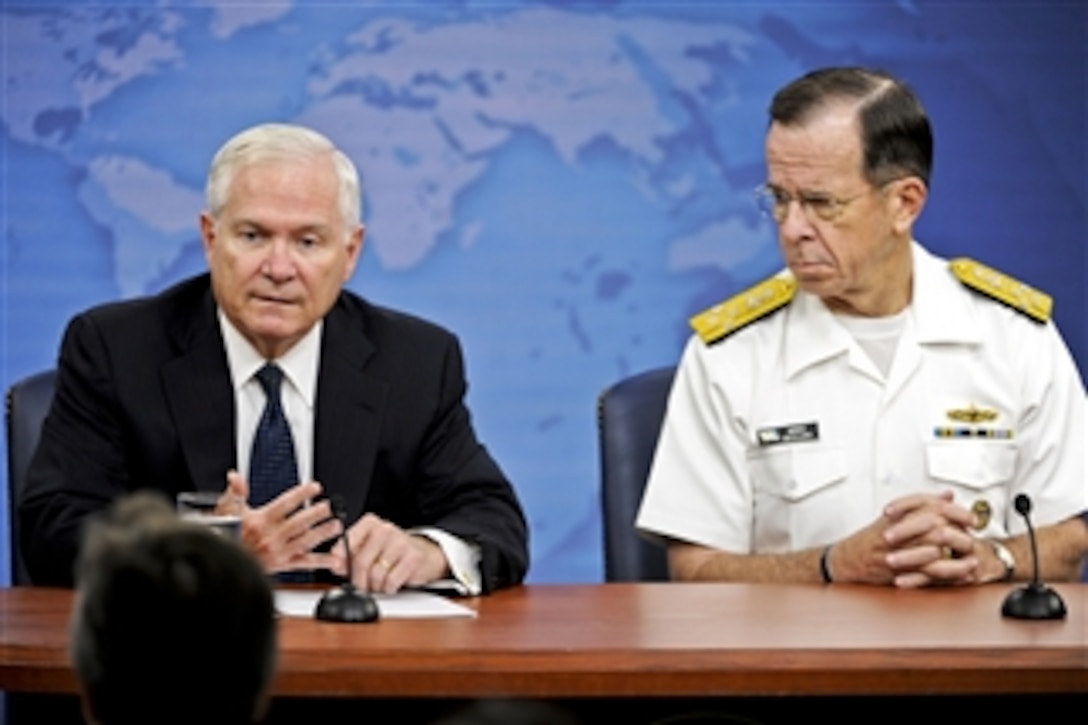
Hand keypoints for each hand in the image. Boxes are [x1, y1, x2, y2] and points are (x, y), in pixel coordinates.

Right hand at [224, 470, 344, 574]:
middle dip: (316, 513)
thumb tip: (235, 476)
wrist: (222, 564)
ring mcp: (278, 552)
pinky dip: (321, 562)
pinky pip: (304, 563)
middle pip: (298, 522)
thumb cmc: (224, 535)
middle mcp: (271, 536)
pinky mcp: (282, 566)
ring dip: (322, 533)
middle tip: (330, 507)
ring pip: (304, 541)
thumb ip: (235, 492)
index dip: (302, 494)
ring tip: (336, 526)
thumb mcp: (225, 509)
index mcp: (260, 520)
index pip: (285, 503)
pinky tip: (334, 560)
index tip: (315, 487)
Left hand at [346, 513, 449, 593]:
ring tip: (380, 584)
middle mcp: (385, 528)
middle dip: (358, 580)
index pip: (347, 541)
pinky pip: (391, 581)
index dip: (341, 560)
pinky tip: (392, 583)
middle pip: (360, 562)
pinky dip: (389, 588)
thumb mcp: (367, 550)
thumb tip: (334, 564)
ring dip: (375, 586)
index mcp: (370, 523)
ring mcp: (400, 541)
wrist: (424, 553)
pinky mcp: (413, 556)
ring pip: (375, 574)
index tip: (340, 569)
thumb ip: (348, 557)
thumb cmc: (391, 553)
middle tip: (362, 586)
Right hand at [830, 491, 979, 586]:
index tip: (972, 519)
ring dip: (957, 558)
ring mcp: (898, 551)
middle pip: (937, 528)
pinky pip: (927, 574)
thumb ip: (924, 504)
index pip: (933, 507)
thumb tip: (947, 495)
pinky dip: (946, 576)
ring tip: (972, 561)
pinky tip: (960, 577)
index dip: (956, 513)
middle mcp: (899, 531)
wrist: (848, 560)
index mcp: (900, 515)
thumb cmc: (870, 539)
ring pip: (934, 552)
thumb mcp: (895, 516)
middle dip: (960, 535)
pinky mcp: (898, 570)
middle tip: (974, 539)